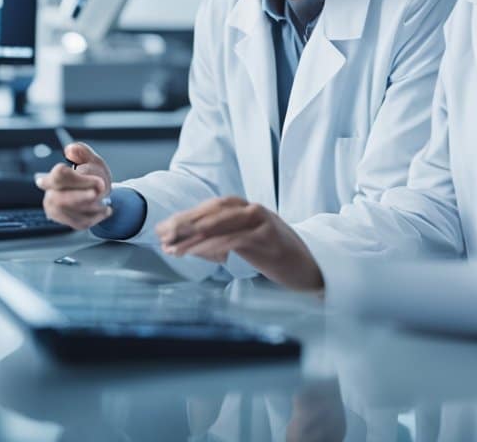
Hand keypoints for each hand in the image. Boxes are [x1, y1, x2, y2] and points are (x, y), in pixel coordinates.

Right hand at [36, 142, 113, 229]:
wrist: (95, 193)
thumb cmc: (90, 174)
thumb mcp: (91, 159)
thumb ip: (83, 152)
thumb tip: (71, 149)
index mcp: (53, 177)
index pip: (58, 176)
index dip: (78, 180)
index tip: (99, 182)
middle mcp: (50, 194)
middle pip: (61, 199)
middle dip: (83, 197)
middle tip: (101, 193)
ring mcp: (55, 210)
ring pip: (74, 212)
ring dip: (94, 206)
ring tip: (105, 199)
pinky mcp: (64, 221)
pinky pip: (82, 222)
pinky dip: (97, 216)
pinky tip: (105, 209)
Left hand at [155, 197, 324, 291]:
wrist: (314, 269)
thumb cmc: (280, 258)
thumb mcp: (249, 245)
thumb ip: (223, 241)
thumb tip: (192, 246)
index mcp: (249, 209)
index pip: (212, 206)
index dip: (186, 215)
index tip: (165, 227)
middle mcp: (255, 211)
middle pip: (213, 211)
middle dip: (185, 223)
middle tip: (163, 235)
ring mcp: (263, 224)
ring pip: (221, 225)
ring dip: (193, 237)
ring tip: (173, 249)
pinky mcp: (268, 240)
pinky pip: (234, 240)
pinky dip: (213, 246)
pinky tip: (196, 254)